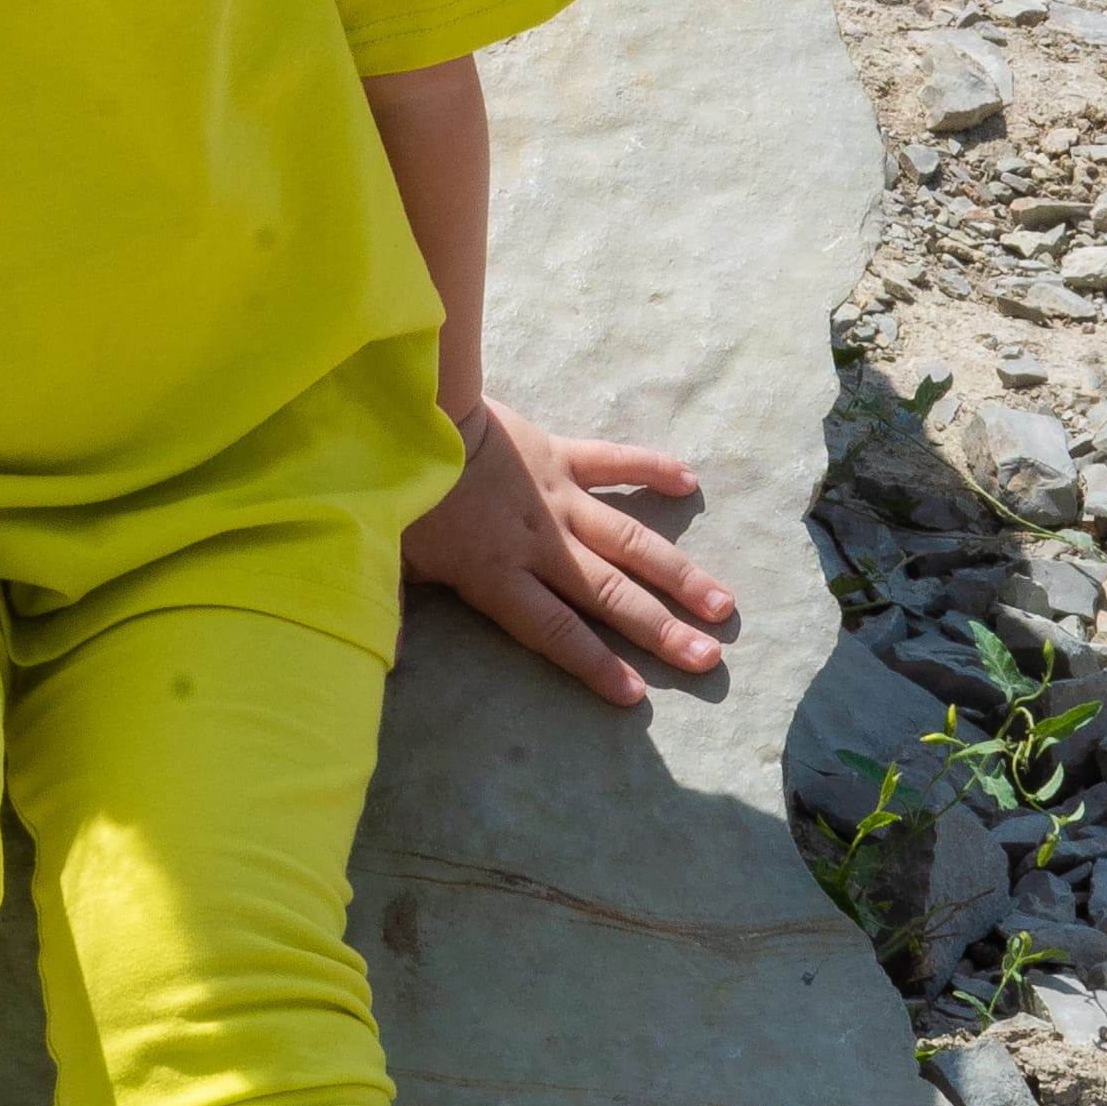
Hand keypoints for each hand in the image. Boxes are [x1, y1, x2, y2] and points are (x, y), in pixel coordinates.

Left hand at [401, 405, 734, 704]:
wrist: (412, 411)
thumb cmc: (394, 490)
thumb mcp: (386, 558)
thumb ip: (390, 609)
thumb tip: (384, 661)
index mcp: (496, 575)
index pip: (553, 631)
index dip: (593, 664)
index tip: (634, 694)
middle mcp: (540, 543)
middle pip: (608, 595)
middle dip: (660, 630)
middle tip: (707, 658)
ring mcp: (557, 497)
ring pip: (630, 541)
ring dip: (678, 573)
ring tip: (722, 602)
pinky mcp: (559, 453)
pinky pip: (614, 462)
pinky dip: (651, 468)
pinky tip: (690, 480)